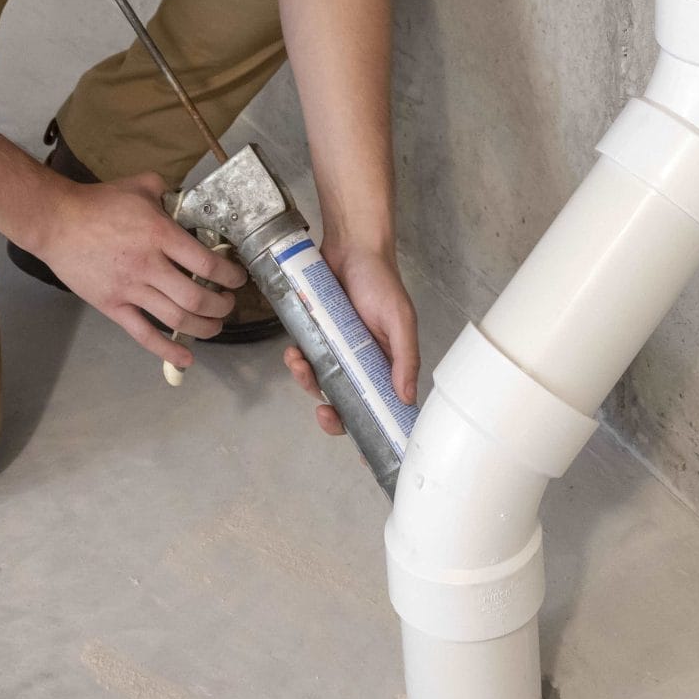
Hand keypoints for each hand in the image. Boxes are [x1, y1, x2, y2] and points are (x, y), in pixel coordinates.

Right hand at [24, 171, 244, 371]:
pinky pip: (143, 334)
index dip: (229, 275)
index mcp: (160, 235)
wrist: (56, 222)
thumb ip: (169, 193)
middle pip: (196, 298)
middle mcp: (149, 266)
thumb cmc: (99, 202)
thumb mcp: (141, 185)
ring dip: (204, 327)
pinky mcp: (112, 306)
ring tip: (215, 325)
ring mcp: (130, 290)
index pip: (206, 264)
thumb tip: (188, 200)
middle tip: (228, 303)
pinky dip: (167, 351)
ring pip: (176, 319)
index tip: (237, 278)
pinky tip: (187, 359)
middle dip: (221, 305)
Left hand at [282, 241, 417, 436]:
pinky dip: (295, 362)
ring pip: (319, 384)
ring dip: (306, 383)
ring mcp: (335, 351)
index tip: (361, 451)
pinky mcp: (314, 336)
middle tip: (323, 412)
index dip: (372, 432)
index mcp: (386, 366)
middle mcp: (360, 364)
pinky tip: (292, 351)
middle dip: (332, 417)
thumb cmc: (381, 283)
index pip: (381, 407)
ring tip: (299, 365)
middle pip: (346, 405)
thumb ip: (404, 359)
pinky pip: (303, 360)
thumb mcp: (400, 321)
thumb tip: (406, 399)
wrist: (351, 246)